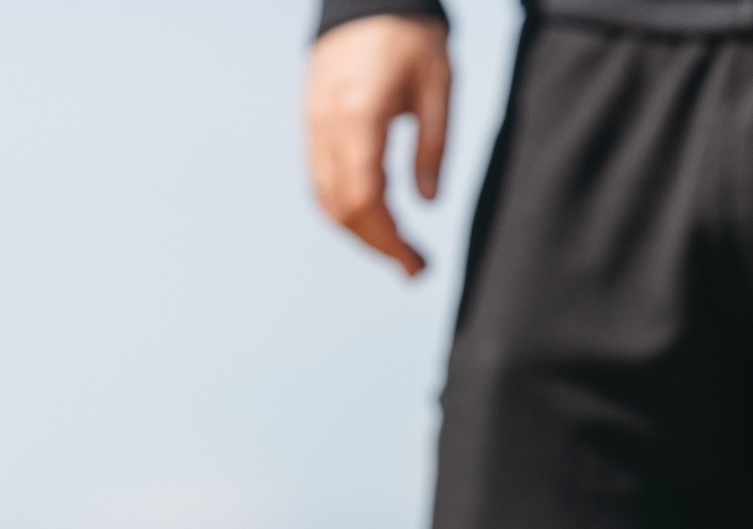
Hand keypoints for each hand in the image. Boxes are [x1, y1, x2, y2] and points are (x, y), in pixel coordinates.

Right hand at [306, 15, 450, 275]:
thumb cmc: (410, 37)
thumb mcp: (439, 87)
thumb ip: (434, 147)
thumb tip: (426, 203)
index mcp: (360, 118)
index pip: (366, 200)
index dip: (388, 241)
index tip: (416, 264)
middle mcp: (328, 128)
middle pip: (342, 209)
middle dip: (377, 245)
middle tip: (414, 267)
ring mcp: (314, 126)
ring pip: (325, 199)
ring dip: (359, 232)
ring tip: (396, 249)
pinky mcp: (312, 124)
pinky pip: (319, 180)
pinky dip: (344, 209)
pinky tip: (372, 218)